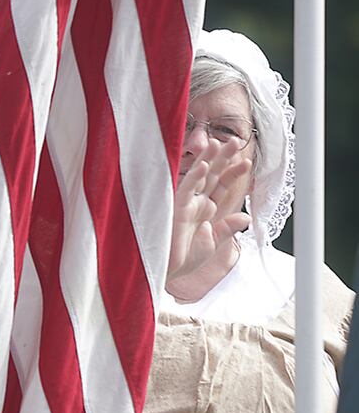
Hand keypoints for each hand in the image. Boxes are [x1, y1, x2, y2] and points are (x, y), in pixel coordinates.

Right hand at [168, 138, 250, 280]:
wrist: (166, 271)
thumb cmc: (183, 259)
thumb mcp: (212, 243)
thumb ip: (227, 228)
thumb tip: (246, 217)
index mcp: (204, 210)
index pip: (221, 186)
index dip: (233, 174)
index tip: (247, 162)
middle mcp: (194, 203)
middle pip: (211, 176)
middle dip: (223, 158)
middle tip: (234, 141)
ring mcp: (184, 203)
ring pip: (198, 176)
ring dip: (209, 160)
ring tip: (220, 143)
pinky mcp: (174, 208)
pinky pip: (186, 189)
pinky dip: (195, 177)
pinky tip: (204, 165)